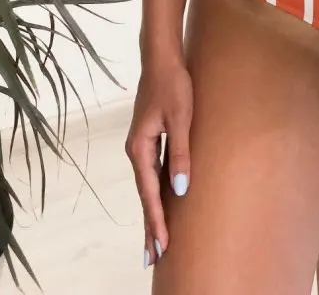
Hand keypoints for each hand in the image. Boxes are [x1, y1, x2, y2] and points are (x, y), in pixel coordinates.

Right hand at [125, 53, 192, 268]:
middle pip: (144, 195)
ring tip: (156, 240)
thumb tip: (181, 190)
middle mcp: (136, 150)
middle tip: (152, 259)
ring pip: (147, 186)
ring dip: (152, 212)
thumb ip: (181, 154)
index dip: (156, 220)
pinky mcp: (150, 138)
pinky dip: (155, 192)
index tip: (161, 246)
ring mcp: (142, 145)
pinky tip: (163, 202)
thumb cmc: (174, 84)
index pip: (148, 193)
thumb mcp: (181, 118)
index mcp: (140, 148)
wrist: (162, 58)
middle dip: (149, 226)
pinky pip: (151, 173)